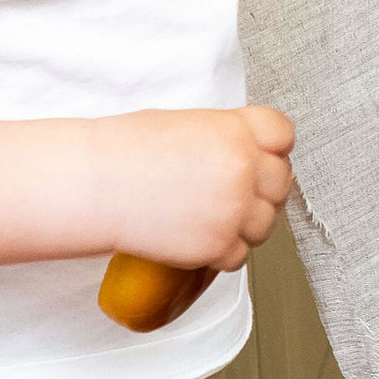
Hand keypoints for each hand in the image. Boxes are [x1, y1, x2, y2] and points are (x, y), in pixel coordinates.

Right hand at [112, 103, 295, 269]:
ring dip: (247, 224)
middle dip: (262, 188)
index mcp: (235, 129)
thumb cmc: (126, 151)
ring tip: (215, 217)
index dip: (272, 147)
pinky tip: (201, 237)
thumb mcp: (186, 124)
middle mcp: (242, 168)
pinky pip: (241, 255)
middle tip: (233, 192)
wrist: (95, 185)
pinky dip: (224, 251)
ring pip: (267, 223)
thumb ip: (226, 137)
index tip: (260, 156)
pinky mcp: (218, 246)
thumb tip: (247, 153)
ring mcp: (234, 209)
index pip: (283, 134)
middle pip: (281, 182)